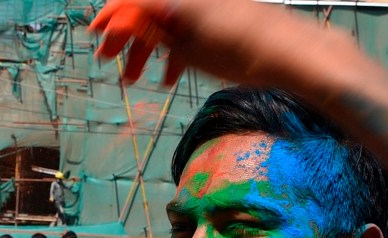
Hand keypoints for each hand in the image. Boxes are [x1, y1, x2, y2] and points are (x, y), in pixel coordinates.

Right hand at [89, 0, 323, 85]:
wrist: (292, 55)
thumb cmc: (239, 50)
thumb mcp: (187, 44)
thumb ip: (153, 29)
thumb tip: (122, 20)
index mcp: (180, 1)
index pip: (135, 1)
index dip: (112, 17)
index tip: (94, 37)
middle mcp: (192, 0)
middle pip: (148, 12)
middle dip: (127, 39)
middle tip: (112, 66)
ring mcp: (208, 10)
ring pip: (166, 25)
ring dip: (147, 51)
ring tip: (135, 80)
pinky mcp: (222, 22)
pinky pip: (187, 31)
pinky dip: (172, 51)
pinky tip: (169, 77)